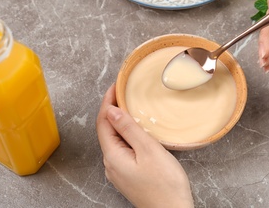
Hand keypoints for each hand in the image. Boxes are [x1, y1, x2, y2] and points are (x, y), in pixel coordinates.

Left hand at [96, 84, 193, 207]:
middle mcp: (111, 164)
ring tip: (130, 106)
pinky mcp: (128, 174)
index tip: (116, 85)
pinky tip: (136, 129)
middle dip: (112, 109)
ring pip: (114, 139)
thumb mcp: (148, 150)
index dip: (108, 101)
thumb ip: (129, 129)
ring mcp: (119, 170)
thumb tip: (112, 111)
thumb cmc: (164, 184)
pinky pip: (122, 148)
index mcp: (113, 156)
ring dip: (120, 121)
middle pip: (106, 130)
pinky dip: (126, 134)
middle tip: (124, 91)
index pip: (103, 122)